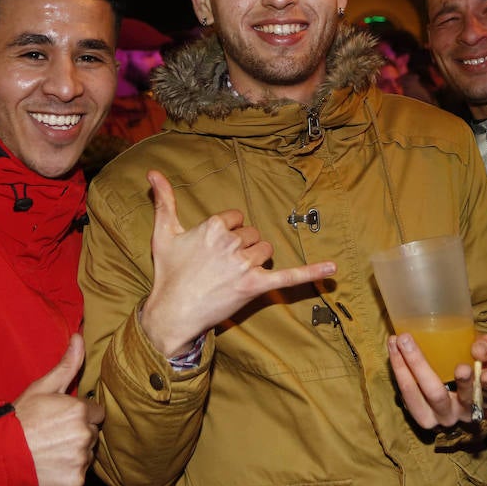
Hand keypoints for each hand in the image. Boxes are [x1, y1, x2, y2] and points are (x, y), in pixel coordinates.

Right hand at [13, 334, 103, 485]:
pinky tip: (51, 466)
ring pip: (88, 452)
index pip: (95, 411)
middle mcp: (85, 434)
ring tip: (50, 450)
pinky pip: (80, 473)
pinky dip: (69, 472)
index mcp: (80, 410)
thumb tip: (80, 337)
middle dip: (79, 432)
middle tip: (53, 435)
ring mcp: (81, 458)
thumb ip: (67, 365)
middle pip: (93, 432)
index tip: (60, 419)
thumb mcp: (41, 388)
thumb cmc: (19, 420)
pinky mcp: (76, 480)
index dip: (79, 414)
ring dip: (75, 452)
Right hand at [138, 170, 336, 357]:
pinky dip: (312, 272)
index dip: (228, 232)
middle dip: (242, 247)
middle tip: (221, 267)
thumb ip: (164, 200)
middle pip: (253, 235)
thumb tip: (153, 173)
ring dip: (256, 260)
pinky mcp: (255, 286)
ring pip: (265, 251)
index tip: (215, 248)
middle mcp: (231, 242)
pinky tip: (333, 268)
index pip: (236, 218)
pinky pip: (289, 276)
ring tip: (233, 275)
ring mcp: (244, 265)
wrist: (172, 312)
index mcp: (214, 226)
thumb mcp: (163, 233)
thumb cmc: (168, 273)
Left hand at [387, 332, 486, 429]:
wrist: (464, 387)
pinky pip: (407, 393)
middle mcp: (460, 412)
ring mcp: (438, 417)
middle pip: (438, 396)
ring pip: (416, 395)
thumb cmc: (476, 365)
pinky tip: (393, 346)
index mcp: (483, 399)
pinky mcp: (421, 413)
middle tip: (411, 342)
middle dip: (422, 368)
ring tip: (398, 340)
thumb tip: (479, 349)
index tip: (485, 373)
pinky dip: (398, 369)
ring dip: (404, 366)